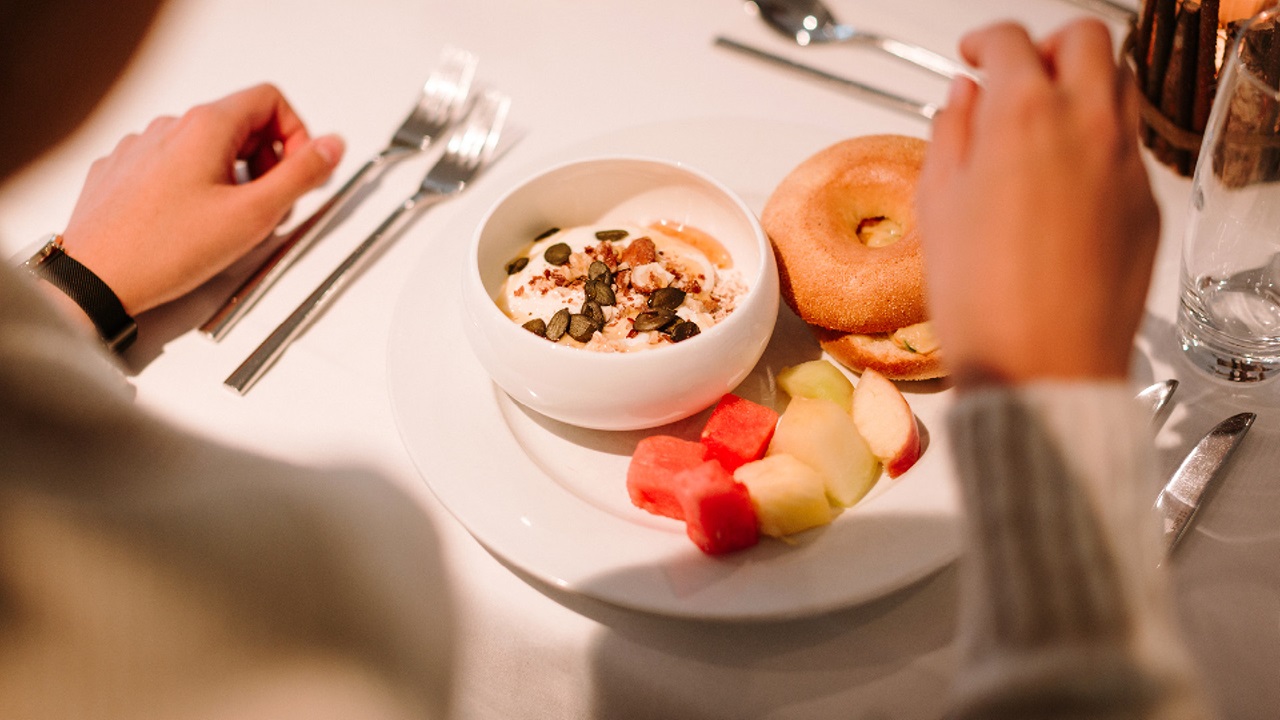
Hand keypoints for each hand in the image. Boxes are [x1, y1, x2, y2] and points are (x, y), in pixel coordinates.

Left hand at [60, 84, 344, 314]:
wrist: (95, 277)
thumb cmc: (164, 250)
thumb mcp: (255, 215)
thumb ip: (302, 176)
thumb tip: (332, 147)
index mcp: (206, 127)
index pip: (271, 100)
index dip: (297, 135)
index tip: (298, 173)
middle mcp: (170, 127)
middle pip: (241, 125)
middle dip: (267, 163)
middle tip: (269, 206)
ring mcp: (142, 147)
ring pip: (206, 148)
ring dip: (231, 178)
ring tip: (228, 222)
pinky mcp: (122, 171)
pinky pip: (172, 166)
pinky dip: (193, 187)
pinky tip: (190, 224)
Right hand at [916, 20, 1158, 387]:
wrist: (1043, 365)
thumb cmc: (983, 300)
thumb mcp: (938, 207)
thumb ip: (950, 136)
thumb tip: (962, 100)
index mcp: (1022, 116)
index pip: (1010, 42)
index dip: (983, 41)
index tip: (972, 56)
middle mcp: (1085, 125)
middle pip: (1084, 40)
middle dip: (1047, 45)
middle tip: (1018, 72)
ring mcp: (1124, 162)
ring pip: (1118, 85)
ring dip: (1081, 84)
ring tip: (1045, 118)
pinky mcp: (1146, 203)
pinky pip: (1128, 145)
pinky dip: (1098, 138)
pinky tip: (1065, 175)